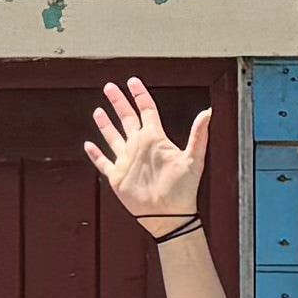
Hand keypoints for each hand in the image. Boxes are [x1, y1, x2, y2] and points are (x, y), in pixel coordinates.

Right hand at [83, 76, 213, 233]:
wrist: (169, 216)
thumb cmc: (183, 189)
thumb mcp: (194, 159)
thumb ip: (199, 134)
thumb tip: (209, 111)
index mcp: (155, 139)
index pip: (146, 110)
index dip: (140, 95)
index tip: (133, 81)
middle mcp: (140, 146)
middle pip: (127, 118)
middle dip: (119, 102)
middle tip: (110, 87)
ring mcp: (127, 161)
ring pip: (113, 137)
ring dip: (106, 124)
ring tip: (99, 110)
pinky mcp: (117, 176)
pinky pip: (103, 162)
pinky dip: (95, 154)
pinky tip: (89, 145)